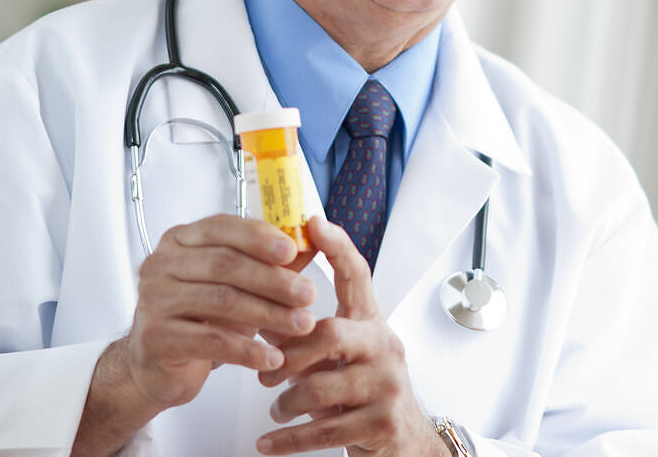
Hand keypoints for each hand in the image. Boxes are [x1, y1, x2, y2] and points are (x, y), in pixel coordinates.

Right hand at [121, 213, 318, 410]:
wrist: (157, 366)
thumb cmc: (200, 318)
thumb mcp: (238, 285)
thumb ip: (271, 263)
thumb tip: (313, 242)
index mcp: (180, 239)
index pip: (222, 227)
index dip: (259, 237)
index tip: (293, 251)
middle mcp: (161, 264)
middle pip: (225, 264)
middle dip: (273, 279)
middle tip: (309, 294)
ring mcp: (154, 299)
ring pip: (222, 300)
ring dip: (270, 313)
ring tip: (302, 324)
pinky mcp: (156, 337)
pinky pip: (212, 340)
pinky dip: (248, 350)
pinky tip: (273, 358)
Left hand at [255, 217, 446, 456]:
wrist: (402, 444)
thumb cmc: (361, 394)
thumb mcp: (337, 359)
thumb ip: (304, 334)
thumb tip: (255, 304)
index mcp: (370, 324)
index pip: (357, 276)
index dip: (337, 247)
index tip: (313, 224)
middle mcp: (384, 347)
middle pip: (331, 333)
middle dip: (290, 354)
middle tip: (266, 375)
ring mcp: (387, 386)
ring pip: (322, 386)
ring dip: (287, 403)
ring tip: (276, 410)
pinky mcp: (382, 423)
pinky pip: (325, 431)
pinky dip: (289, 441)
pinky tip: (269, 444)